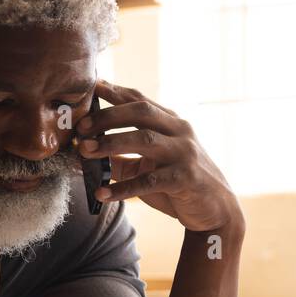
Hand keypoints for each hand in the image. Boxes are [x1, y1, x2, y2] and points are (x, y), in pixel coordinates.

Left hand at [76, 80, 242, 232]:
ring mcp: (184, 153)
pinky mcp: (186, 178)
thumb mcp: (146, 166)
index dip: (114, 92)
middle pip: (141, 112)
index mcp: (170, 123)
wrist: (215, 210)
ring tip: (84, 151)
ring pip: (145, 139)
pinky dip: (123, 188)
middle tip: (80, 127)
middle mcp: (180, 132)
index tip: (91, 87)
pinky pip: (150, 181)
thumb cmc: (175, 183)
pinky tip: (102, 193)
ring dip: (111, 143)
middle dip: (108, 116)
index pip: (140, 100)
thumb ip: (119, 157)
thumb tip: (83, 152)